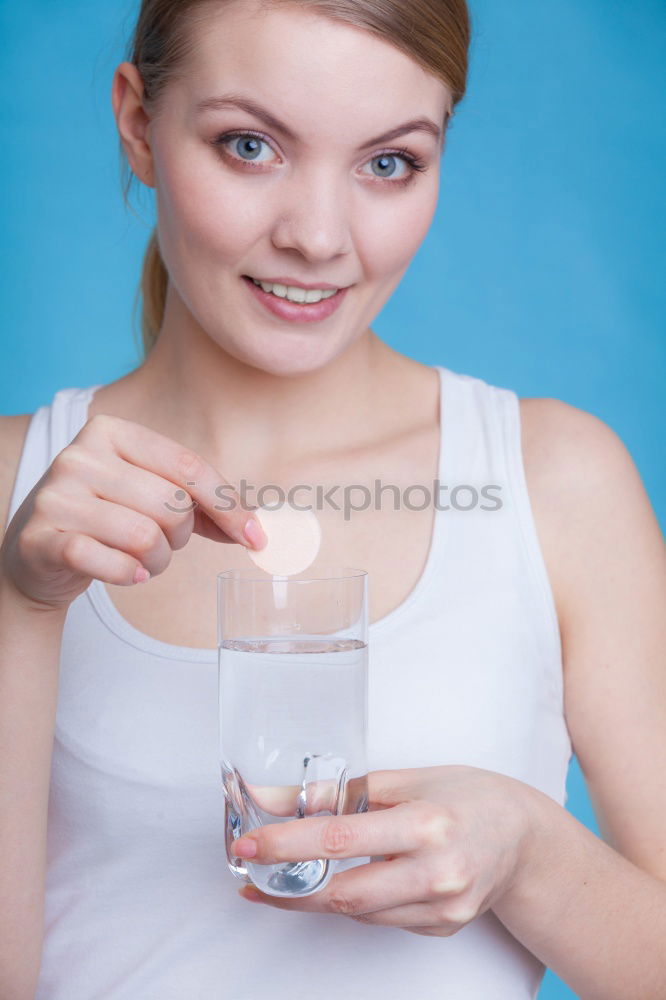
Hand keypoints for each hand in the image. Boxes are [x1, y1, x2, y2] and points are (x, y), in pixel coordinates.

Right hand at [0, 413, 265, 612]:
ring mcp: (57, 496)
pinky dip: (129, 576)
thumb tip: (255, 530)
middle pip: (171, 503)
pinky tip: (127, 573)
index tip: (255, 537)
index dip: (228, 506)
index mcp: (111, 432)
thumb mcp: (149, 495)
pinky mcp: (42, 539)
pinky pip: (112, 563)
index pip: (187, 466)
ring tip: (143, 561)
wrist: (37, 551)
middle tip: (162, 544)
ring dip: (158, 561)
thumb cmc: (105, 518)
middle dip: (180, 537)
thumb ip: (199, 504)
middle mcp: (80, 456)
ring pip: (145, 536)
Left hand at [232, 764, 536, 936]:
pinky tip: (338, 883)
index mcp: (427, 824)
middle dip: (289, 888)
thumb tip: (281, 798)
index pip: (341, 840)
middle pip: (344, 894)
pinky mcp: (442, 929)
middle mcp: (437, 873)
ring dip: (313, 897)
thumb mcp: (407, 779)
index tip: (249, 845)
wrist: (526, 839)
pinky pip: (381, 920)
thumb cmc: (468, 797)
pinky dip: (352, 902)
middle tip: (251, 874)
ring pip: (358, 913)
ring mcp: (442, 908)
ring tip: (280, 879)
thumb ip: (342, 792)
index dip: (287, 844)